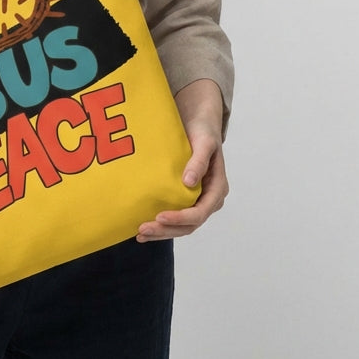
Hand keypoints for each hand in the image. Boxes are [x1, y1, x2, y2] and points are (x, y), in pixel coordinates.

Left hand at [136, 79, 227, 240]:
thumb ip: (199, 161)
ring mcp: (197, 200)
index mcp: (217, 189)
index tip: (160, 216)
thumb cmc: (204, 132)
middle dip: (167, 229)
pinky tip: (143, 228)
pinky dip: (160, 225)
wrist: (199, 124)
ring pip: (182, 225)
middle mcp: (209, 199)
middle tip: (143, 229)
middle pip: (190, 224)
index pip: (200, 212)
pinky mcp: (185, 198)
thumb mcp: (204, 143)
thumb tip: (189, 182)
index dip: (181, 218)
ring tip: (140, 234)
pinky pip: (175, 217)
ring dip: (162, 231)